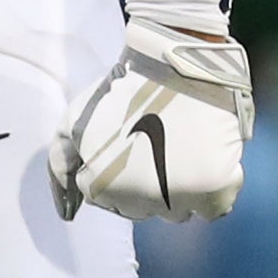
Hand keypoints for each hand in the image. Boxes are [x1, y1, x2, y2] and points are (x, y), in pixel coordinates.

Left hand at [49, 17, 253, 223]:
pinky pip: (212, 208)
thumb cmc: (122, 89)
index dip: (111, 169)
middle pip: (140, 209)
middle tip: (150, 144)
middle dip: (140, 183)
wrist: (175, 62)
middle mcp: (140, 201)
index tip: (122, 143)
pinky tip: (201, 158)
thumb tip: (67, 214)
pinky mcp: (217, 190)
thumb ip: (61, 167)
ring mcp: (181, 198)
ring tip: (176, 148)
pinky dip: (210, 190)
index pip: (104, 199)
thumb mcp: (75, 122)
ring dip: (175, 190)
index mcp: (101, 186)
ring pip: (176, 212)